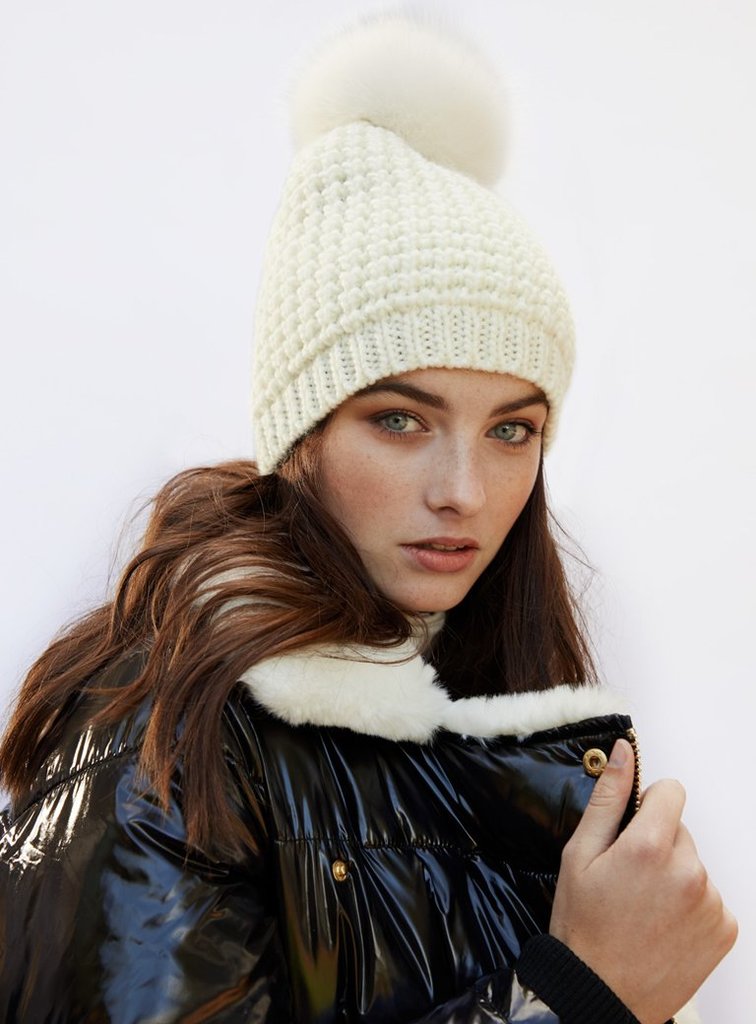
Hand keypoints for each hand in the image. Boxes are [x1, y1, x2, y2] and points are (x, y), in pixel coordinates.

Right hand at [550, 739, 736, 1023]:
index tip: (631, 829)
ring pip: (693, 864)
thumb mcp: (580, 854)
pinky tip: (663, 925)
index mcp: (650, 846)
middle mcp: (689, 870)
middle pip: (680, 830)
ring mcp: (710, 902)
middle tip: (627, 879)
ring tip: (643, 907)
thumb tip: (624, 751)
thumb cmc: (583, 924)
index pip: (672, 791)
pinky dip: (690, 905)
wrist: (601, 994)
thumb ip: (607, 798)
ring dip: (674, 876)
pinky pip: (709, 896)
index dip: (649, 804)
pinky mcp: (724, 928)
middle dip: (657, 845)